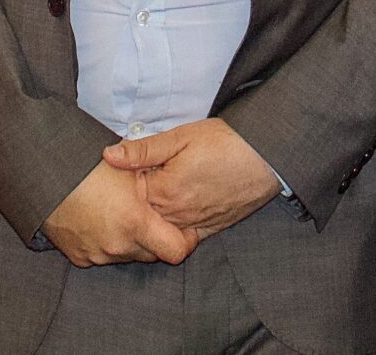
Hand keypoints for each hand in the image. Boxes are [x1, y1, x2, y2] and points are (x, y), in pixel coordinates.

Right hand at [42, 160, 196, 265]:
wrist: (44, 175)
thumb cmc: (89, 167)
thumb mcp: (128, 168)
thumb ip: (158, 186)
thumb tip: (180, 193)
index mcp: (134, 223)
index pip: (176, 251)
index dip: (186, 241)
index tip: (185, 229)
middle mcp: (117, 245)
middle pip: (152, 254)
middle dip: (156, 238)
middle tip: (149, 214)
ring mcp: (97, 255)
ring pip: (128, 255)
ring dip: (131, 241)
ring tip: (121, 213)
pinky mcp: (80, 258)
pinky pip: (104, 256)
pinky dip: (108, 243)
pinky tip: (101, 221)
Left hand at [100, 118, 278, 238]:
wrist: (267, 157)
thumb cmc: (226, 142)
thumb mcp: (182, 137)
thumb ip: (143, 150)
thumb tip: (108, 156)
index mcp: (164, 192)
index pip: (128, 195)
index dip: (122, 182)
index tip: (121, 171)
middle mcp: (176, 215)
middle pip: (142, 218)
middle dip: (134, 204)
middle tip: (137, 184)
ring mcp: (194, 225)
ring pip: (161, 232)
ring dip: (153, 218)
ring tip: (157, 195)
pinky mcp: (211, 229)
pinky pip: (184, 238)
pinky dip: (174, 229)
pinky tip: (174, 211)